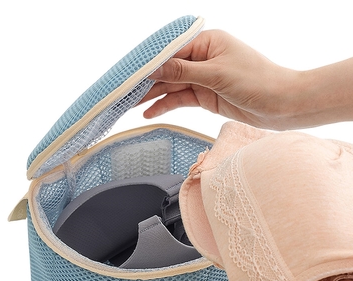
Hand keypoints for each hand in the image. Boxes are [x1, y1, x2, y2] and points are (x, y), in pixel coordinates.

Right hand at [141, 30, 352, 129]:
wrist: (280, 105)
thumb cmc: (256, 81)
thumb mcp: (216, 74)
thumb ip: (183, 72)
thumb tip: (155, 68)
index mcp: (207, 42)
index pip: (171, 52)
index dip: (150, 64)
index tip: (130, 74)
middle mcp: (203, 59)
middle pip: (168, 70)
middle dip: (147, 82)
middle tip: (124, 93)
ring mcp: (203, 78)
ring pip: (172, 86)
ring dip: (152, 96)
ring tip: (130, 105)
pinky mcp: (205, 96)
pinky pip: (180, 99)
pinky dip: (166, 106)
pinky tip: (150, 113)